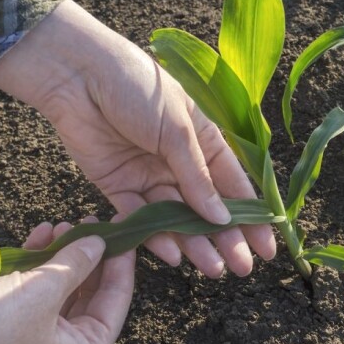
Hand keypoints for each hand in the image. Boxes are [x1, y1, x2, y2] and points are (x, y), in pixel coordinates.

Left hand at [0, 0, 274, 277]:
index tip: (266, 247)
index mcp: (202, 139)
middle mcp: (178, 161)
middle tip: (241, 268)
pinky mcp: (116, 185)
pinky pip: (139, 217)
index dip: (250, 216)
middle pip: (205, 208)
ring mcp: (147, 175)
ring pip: (175, 218)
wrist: (77, 74)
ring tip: (212, 269)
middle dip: (225, 238)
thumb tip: (222, 218)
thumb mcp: (177, 129)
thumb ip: (197, 177)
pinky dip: (154, 237)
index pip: (233, 185)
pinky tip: (173, 255)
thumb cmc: (136, 87)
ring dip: (194, 243)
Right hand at [0, 218, 134, 343]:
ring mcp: (36, 338)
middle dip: (89, 254)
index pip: (117, 300)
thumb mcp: (41, 292)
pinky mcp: (8, 325)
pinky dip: (36, 263)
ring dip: (62, 254)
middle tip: (91, 219)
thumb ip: (75, 264)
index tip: (124, 228)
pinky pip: (33, 289)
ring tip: (62, 221)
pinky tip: (39, 234)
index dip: (122, 262)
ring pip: (60, 288)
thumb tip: (99, 243)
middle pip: (90, 293)